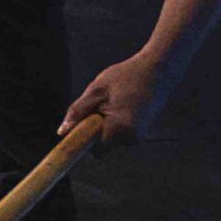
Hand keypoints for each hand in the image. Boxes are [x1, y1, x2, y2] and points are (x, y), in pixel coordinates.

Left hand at [59, 53, 174, 154]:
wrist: (158, 70)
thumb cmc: (126, 76)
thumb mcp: (96, 90)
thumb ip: (78, 112)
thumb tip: (62, 132)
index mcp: (120, 128)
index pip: (96, 150)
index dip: (86, 139)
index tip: (82, 125)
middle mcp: (133, 138)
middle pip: (104, 144)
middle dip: (97, 128)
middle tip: (101, 104)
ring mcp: (141, 135)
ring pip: (112, 137)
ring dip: (107, 124)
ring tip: (115, 100)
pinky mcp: (144, 131)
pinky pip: (121, 132)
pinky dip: (117, 121)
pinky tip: (124, 103)